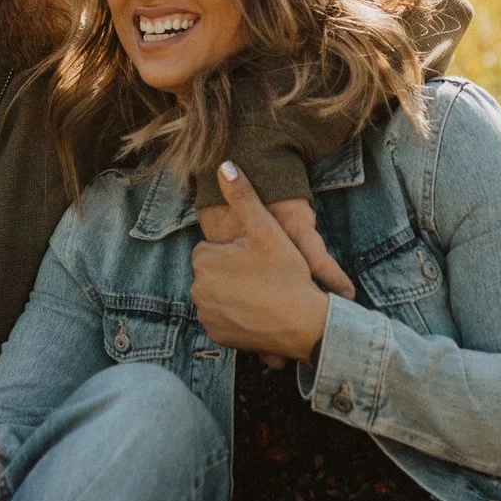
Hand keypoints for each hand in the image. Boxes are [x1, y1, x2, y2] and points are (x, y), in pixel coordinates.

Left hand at [191, 164, 335, 361]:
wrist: (303, 324)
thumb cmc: (286, 274)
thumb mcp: (266, 229)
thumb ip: (243, 196)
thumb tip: (224, 164)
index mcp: (205, 262)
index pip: (212, 250)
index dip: (236, 251)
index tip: (257, 256)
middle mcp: (197, 291)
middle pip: (214, 273)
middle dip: (234, 272)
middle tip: (264, 275)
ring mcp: (206, 316)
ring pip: (219, 295)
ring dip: (235, 293)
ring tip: (264, 293)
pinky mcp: (218, 336)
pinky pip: (223, 319)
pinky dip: (237, 315)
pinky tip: (260, 312)